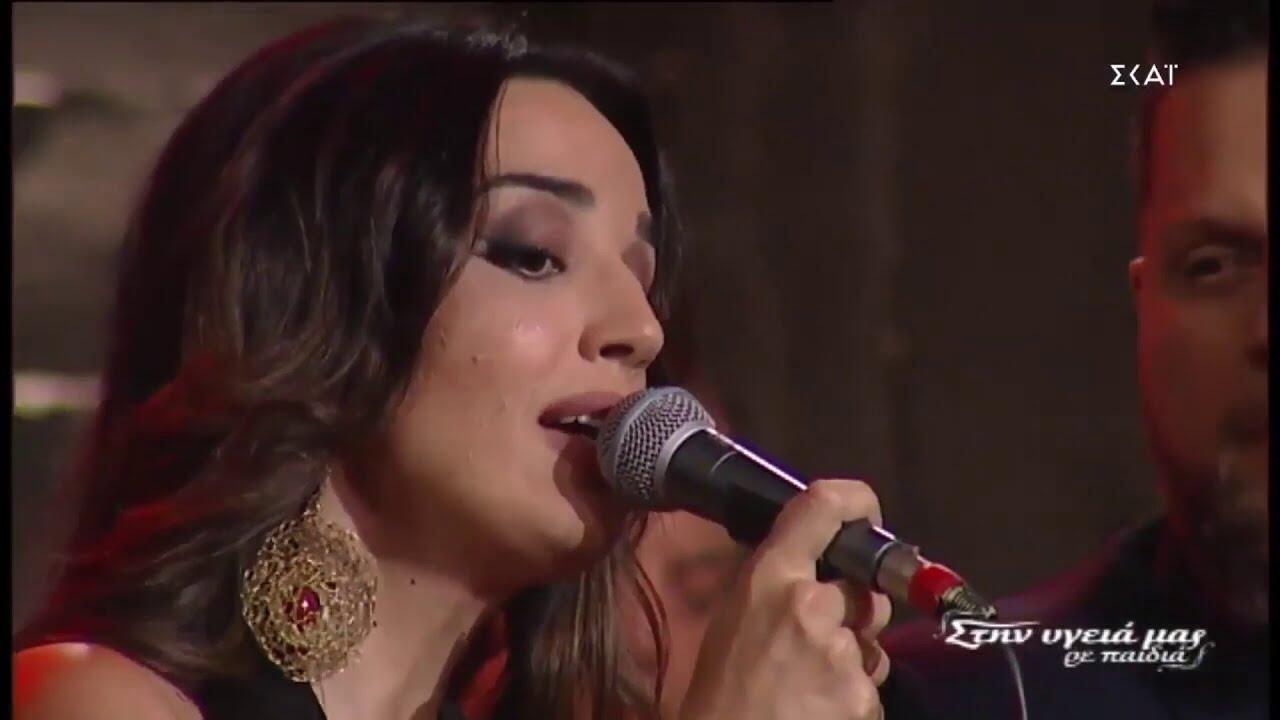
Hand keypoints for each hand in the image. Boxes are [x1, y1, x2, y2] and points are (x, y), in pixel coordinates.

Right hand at [679, 479, 890, 719]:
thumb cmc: (719, 688)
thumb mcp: (733, 615)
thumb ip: (775, 582)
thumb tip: (813, 563)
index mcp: (771, 576)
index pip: (825, 506)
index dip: (856, 503)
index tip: (866, 514)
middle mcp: (812, 605)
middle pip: (864, 591)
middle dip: (853, 613)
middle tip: (817, 641)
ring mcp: (842, 655)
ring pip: (871, 644)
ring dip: (852, 660)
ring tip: (810, 685)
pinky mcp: (863, 699)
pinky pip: (872, 688)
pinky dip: (854, 699)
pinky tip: (820, 710)